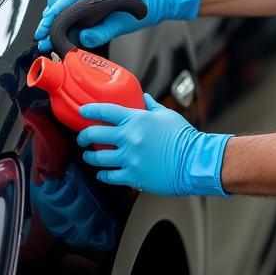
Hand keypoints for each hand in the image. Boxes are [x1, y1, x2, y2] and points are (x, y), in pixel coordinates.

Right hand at [34, 0, 200, 52]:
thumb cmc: (140, 4)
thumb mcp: (124, 21)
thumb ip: (104, 30)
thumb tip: (84, 38)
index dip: (54, 14)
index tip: (45, 27)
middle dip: (48, 18)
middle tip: (42, 38)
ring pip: (59, 0)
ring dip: (52, 17)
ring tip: (47, 37)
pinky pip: (67, 4)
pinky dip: (60, 16)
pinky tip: (57, 30)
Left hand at [77, 94, 230, 196]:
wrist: (194, 161)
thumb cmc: (183, 137)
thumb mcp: (167, 115)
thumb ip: (152, 106)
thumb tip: (144, 98)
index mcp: (136, 119)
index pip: (105, 111)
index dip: (89, 110)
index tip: (82, 111)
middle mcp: (128, 138)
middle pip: (94, 134)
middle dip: (84, 136)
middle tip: (82, 138)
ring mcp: (129, 158)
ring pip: (98, 158)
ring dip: (90, 156)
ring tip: (89, 156)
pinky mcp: (132, 176)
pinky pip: (109, 176)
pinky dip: (103, 175)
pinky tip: (102, 173)